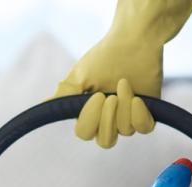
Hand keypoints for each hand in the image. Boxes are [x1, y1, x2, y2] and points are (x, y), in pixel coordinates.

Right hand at [52, 0, 191, 148]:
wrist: (134, 40)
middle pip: (105, 141)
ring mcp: (128, 117)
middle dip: (107, 120)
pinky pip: (144, 128)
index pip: (84, 133)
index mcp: (89, 113)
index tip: (97, 96)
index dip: (90, 120)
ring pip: (125, 131)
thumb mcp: (80, 76)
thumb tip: (43, 105)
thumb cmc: (105, 56)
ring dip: (124, 107)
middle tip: (108, 97)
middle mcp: (109, 119)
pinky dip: (140, 115)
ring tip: (124, 83)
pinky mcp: (148, 112)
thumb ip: (65, 95)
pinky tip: (138, 98)